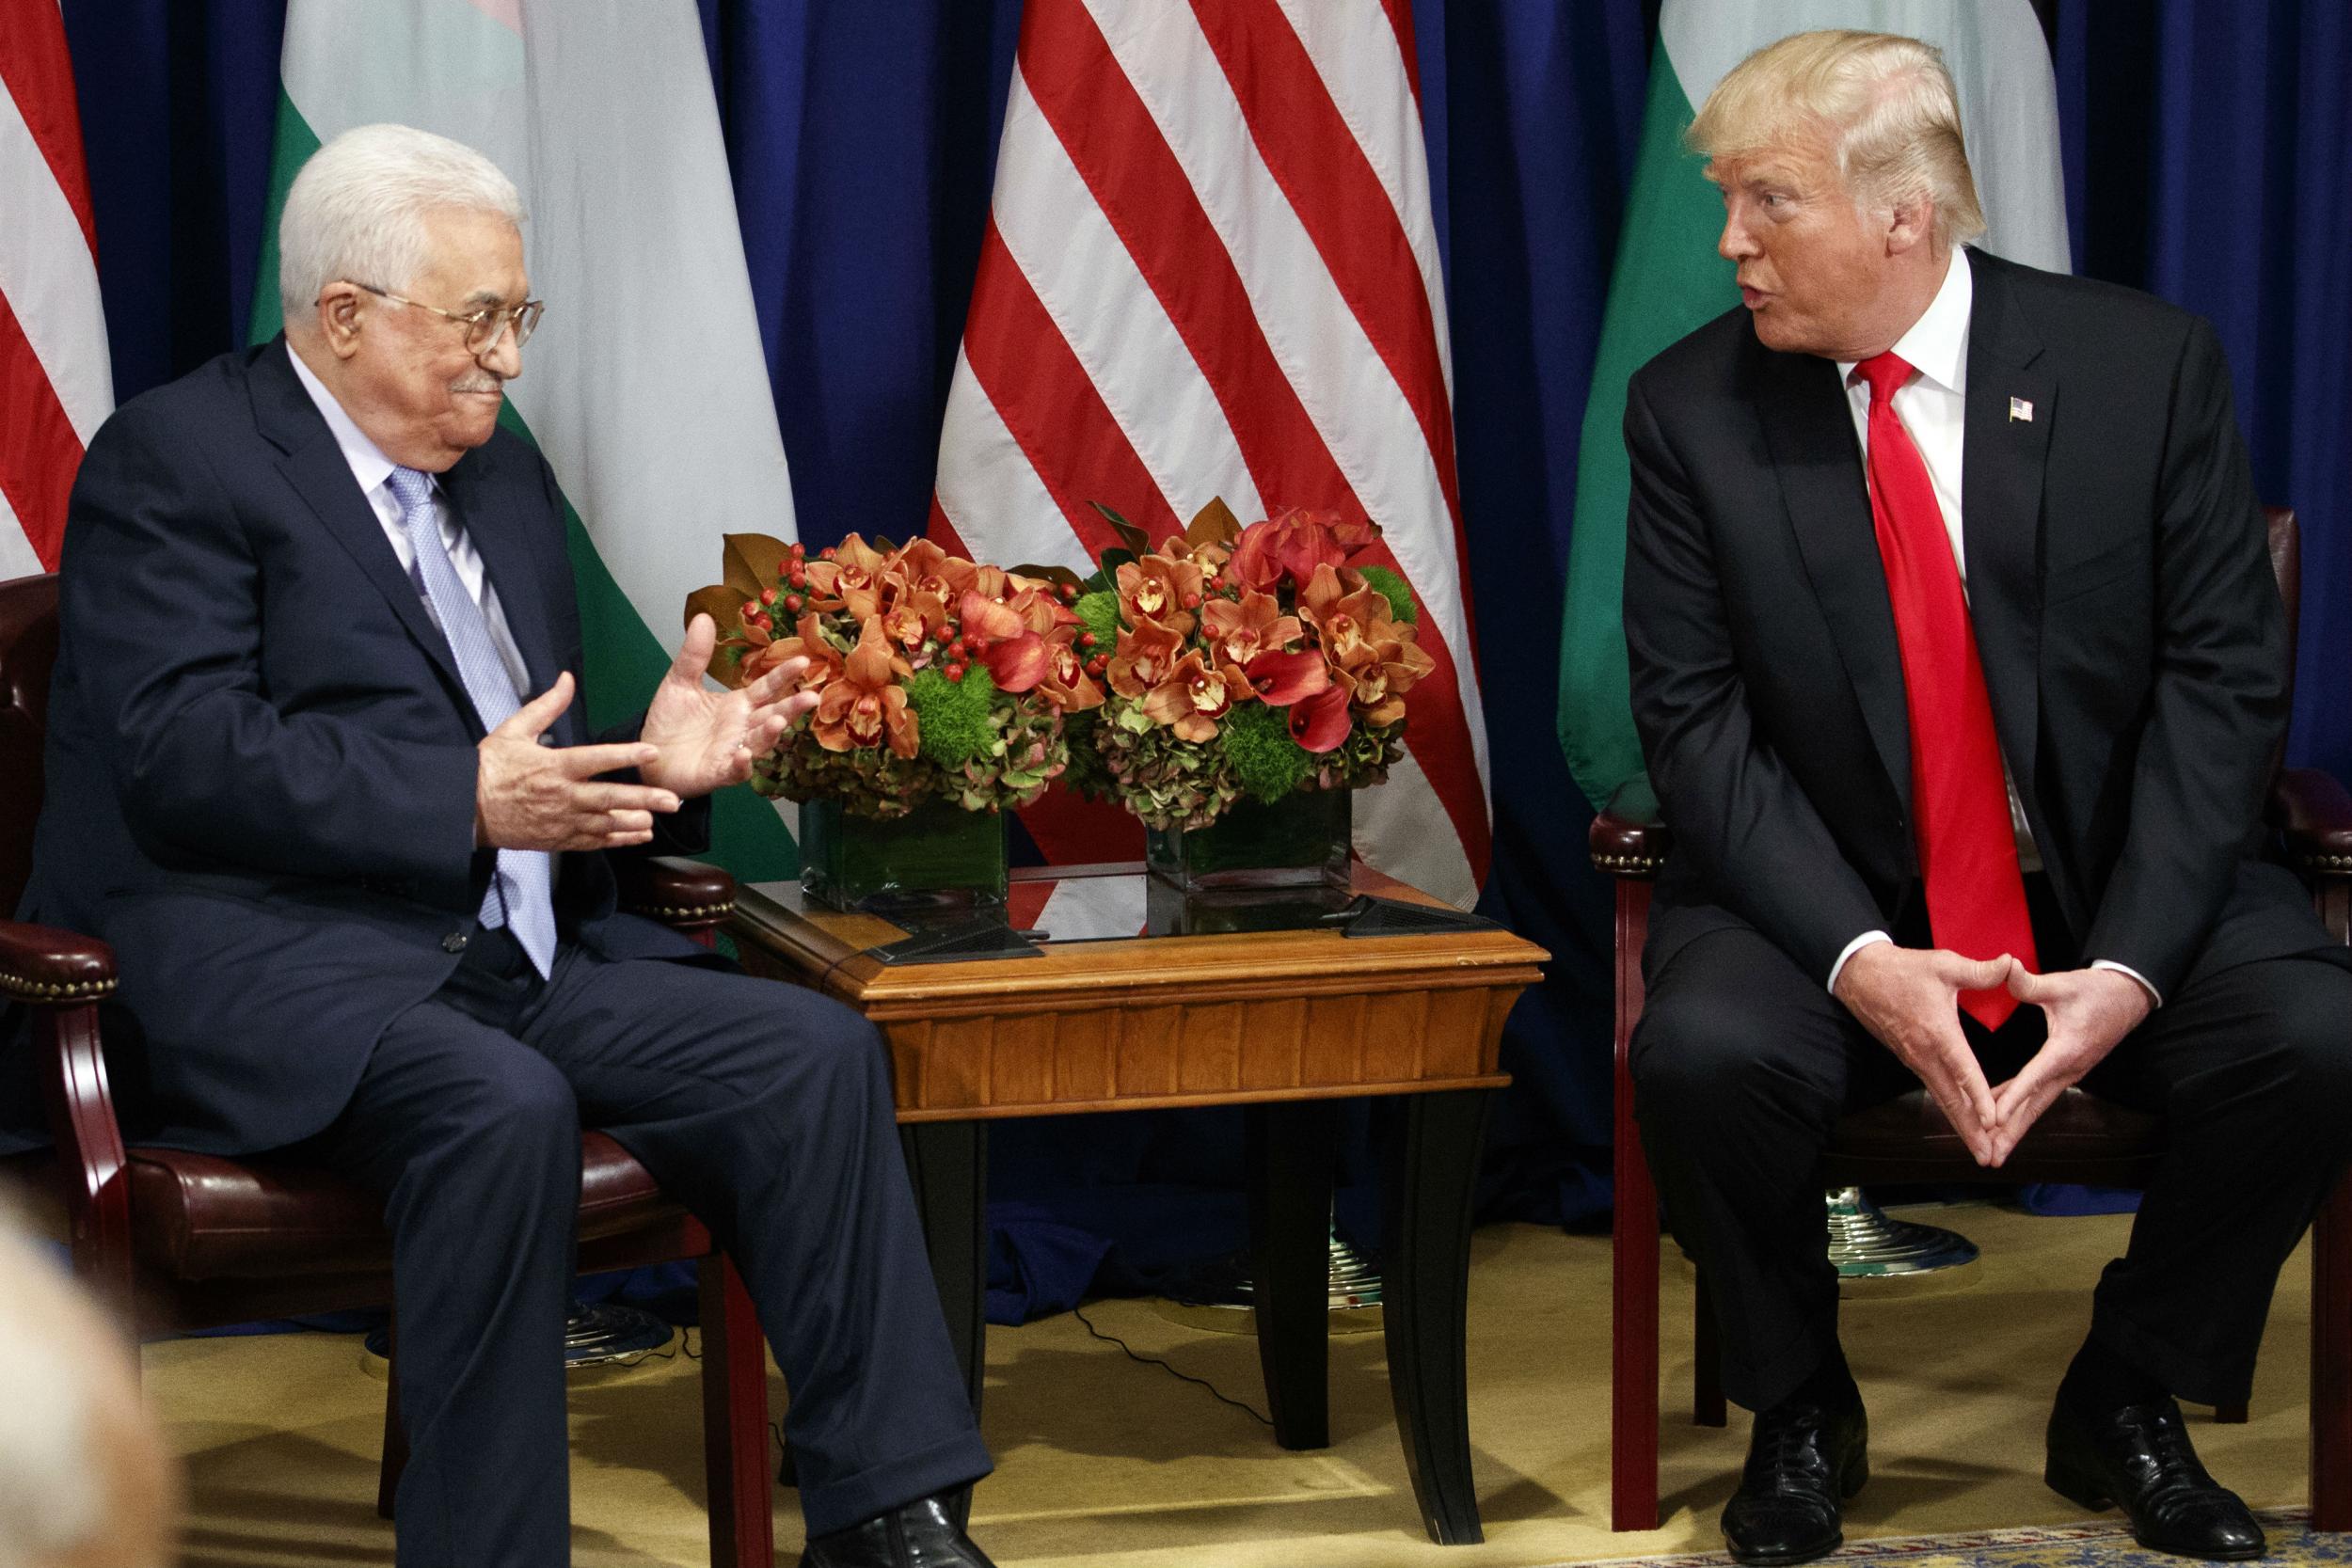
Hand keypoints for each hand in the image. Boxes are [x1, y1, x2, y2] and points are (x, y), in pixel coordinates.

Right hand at [476, 672, 682, 850]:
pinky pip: (592, 841)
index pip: (596, 759)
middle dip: (644, 799)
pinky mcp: (557, 838)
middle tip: (672, 800)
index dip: (626, 756)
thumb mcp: (514, 729)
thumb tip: (567, 679)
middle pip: (609, 797)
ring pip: (604, 823)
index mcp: (554, 766)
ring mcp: (560, 820)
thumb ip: (547, 705)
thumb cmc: (489, 768)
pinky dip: (616, 840)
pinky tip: (636, 836)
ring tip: (658, 820)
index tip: (653, 753)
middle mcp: (562, 795)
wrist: (464, 808)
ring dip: (633, 822)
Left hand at [637, 613, 816, 798]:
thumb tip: (703, 616)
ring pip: (760, 743)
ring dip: (770, 734)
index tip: (802, 659)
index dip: (783, 675)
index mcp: (737, 705)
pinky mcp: (718, 773)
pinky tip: (745, 754)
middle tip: (811, 697)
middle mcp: (742, 728)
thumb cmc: (670, 722)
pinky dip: (743, 764)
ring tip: (777, 721)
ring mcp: (733, 751)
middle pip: (773, 715)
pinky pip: (735, 771)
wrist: (649, 756)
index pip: (766, 688)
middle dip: (792, 708)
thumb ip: (694, 655)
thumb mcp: (680, 682)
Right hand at [1834, 943, 2016, 1165]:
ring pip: (1942, 1100)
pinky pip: (1935, 1090)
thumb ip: (1980, 971)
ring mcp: (1916, 1060)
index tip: (1993, 1121)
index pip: (1962, 1071)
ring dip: (1961, 1126)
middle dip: (1971, 1131)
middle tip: (1989, 1156)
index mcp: (1938, 1032)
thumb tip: (2011, 964)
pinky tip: (1963, 1122)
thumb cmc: (1904, 970)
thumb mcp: (1944, 965)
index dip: (1979, 1097)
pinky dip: (1951, 1110)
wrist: (1861, 977)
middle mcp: (1925, 1054)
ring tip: (1981, 1150)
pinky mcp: (1911, 1060)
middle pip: (1951, 1100)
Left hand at [1984, 966, 2151, 1165]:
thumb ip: (2031, 983)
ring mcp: (2068, 1073)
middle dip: (2011, 1132)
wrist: (2129, 996)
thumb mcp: (2064, 983)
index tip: (1993, 1120)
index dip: (2012, 1099)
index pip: (2034, 1078)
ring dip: (2014, 1128)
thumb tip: (2006, 968)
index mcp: (2066, 1050)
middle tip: (1989, 1156)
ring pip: (2036, 1105)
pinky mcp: (2066, 1070)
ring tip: (1991, 1150)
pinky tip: (1995, 1117)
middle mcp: (2068, 1069)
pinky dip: (2018, 1108)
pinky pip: (2038, 1094)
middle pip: (2035, 1106)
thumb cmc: (2097, 990)